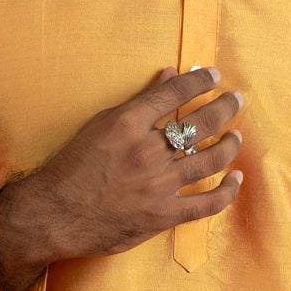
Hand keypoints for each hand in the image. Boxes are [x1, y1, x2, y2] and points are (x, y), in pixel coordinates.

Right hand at [0, 68, 244, 290]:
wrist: (55, 214)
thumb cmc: (72, 167)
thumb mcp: (99, 124)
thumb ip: (137, 101)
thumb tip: (168, 75)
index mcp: (129, 122)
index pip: (176, 93)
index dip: (201, 81)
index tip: (214, 76)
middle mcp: (148, 150)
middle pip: (201, 123)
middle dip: (225, 108)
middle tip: (236, 101)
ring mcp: (158, 184)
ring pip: (210, 159)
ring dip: (229, 144)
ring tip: (235, 136)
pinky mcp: (163, 215)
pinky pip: (207, 203)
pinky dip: (227, 191)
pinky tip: (236, 179)